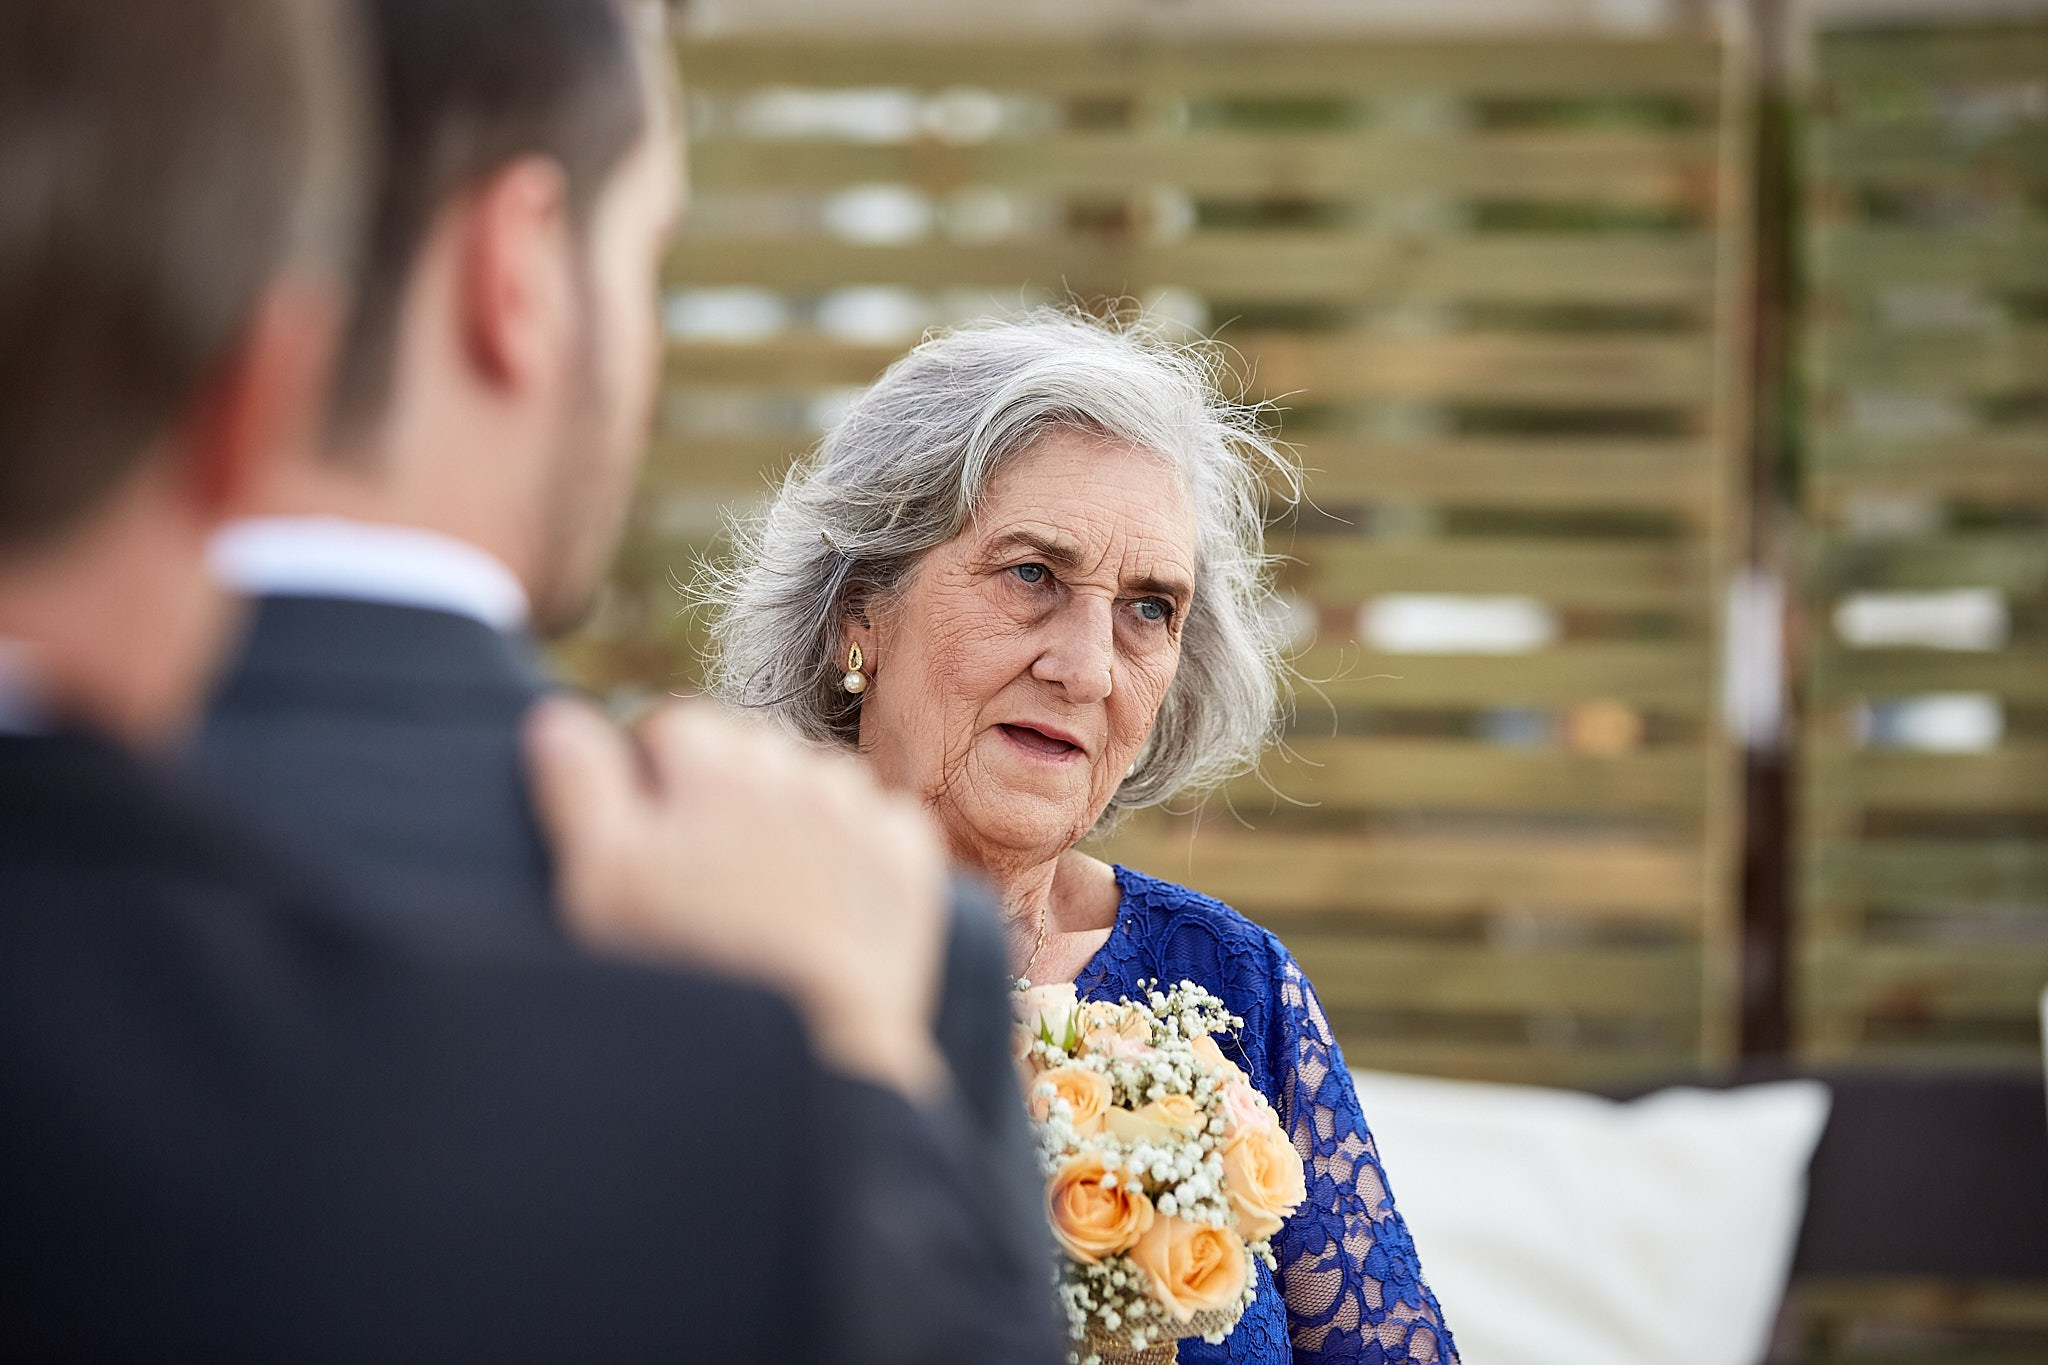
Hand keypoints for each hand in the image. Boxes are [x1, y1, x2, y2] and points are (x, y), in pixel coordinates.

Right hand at [523, 696, 948, 1100]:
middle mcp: (793, 765)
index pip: (673, 728)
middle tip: (701, 876)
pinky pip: (878, 822)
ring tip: (764, 895)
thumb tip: (557, 717)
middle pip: (747, 750)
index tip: (646, 839)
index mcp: (711, 760)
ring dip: (791, 814)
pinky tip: (827, 903)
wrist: (807, 1058)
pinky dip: (855, 849)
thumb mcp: (600, 882)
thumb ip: (578, 785)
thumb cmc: (686, 973)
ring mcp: (858, 808)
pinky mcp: (908, 856)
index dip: (652, 780)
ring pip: (815, 781)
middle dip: (721, 792)